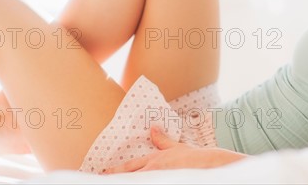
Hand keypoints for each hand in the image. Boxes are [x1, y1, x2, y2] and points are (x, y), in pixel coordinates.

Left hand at [103, 126, 247, 173]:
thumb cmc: (193, 158)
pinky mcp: (164, 182)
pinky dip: (140, 184)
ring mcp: (157, 179)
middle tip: (100, 181)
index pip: (128, 167)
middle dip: (115, 179)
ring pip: (135, 181)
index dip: (114, 171)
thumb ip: (162, 139)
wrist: (207, 165)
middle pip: (128, 177)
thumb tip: (153, 128)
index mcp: (153, 161)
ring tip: (112, 184)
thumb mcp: (176, 147)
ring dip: (125, 182)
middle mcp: (152, 172)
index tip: (102, 174)